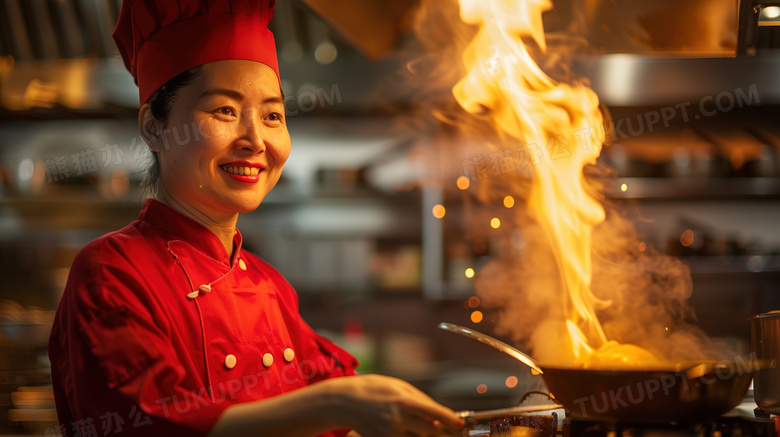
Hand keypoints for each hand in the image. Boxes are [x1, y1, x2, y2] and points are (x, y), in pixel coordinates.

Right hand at [329, 374, 463, 436]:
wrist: (344, 401)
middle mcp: (399, 419)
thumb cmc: (374, 388)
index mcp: (404, 401)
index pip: (436, 414)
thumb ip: (420, 399)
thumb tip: (440, 412)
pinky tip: (415, 432)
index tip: (461, 424)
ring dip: (430, 436)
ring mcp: (390, 433)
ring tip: (434, 431)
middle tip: (454, 432)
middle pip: (432, 432)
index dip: (452, 420)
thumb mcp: (398, 386)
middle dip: (445, 433)